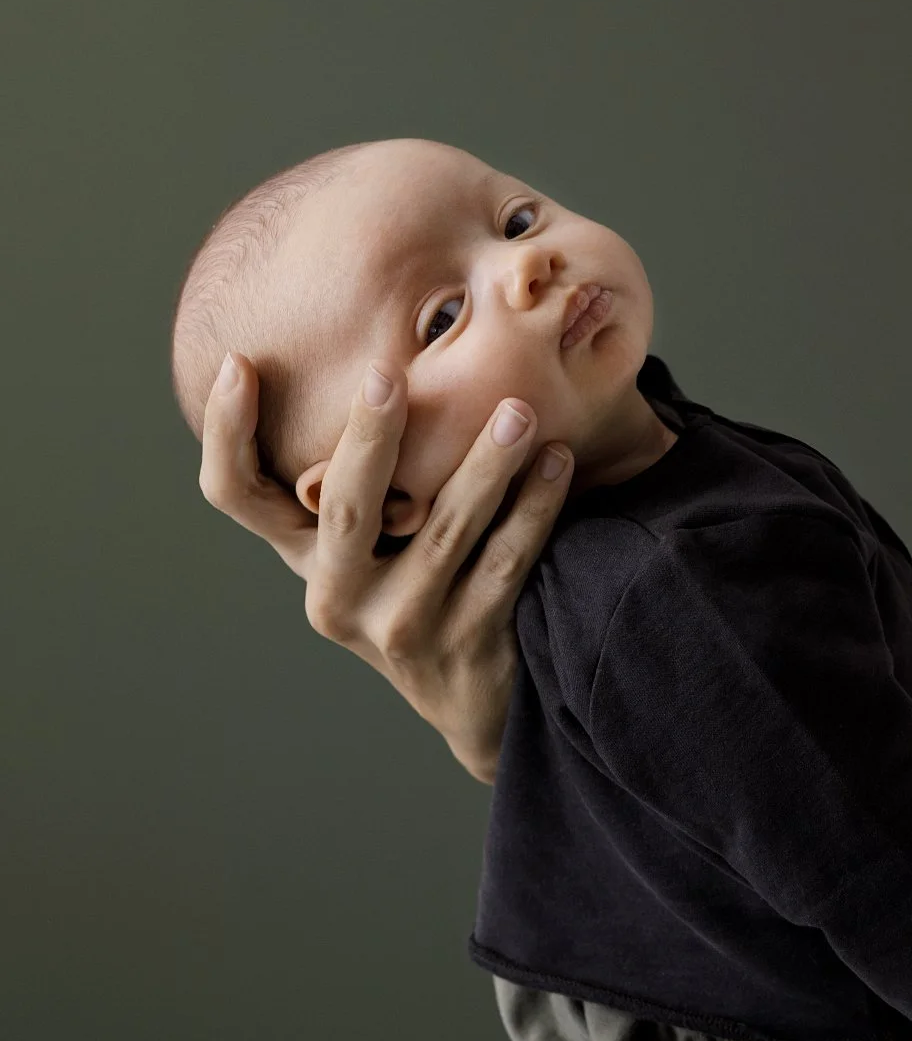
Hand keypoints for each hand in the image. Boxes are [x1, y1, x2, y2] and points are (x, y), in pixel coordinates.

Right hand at [197, 353, 574, 782]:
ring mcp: (402, 626)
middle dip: (369, 437)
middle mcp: (338, 595)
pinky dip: (533, 509)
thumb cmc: (414, 582)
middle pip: (344, 509)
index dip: (225, 431)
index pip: (235, 493)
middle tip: (389, 374)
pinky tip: (557, 462)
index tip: (237, 362)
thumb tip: (366, 345)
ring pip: (443, 533)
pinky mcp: (466, 644)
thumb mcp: (366, 543)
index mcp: (302, 556)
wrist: (471, 695)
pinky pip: (504, 564)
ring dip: (484, 466)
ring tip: (518, 412)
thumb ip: (355, 475)